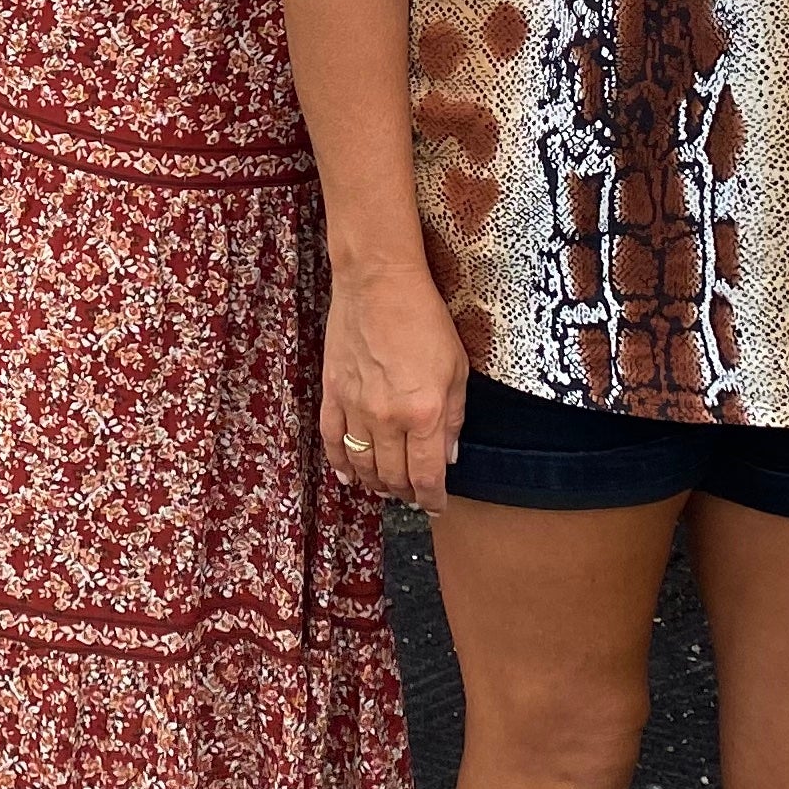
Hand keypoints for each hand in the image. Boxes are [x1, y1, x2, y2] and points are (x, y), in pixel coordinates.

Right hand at [318, 267, 467, 508]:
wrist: (378, 281)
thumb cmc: (424, 318)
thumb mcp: (457, 368)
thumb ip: (455, 418)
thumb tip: (448, 456)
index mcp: (424, 413)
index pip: (427, 476)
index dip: (432, 499)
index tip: (436, 506)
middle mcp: (388, 418)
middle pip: (393, 476)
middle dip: (406, 493)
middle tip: (413, 495)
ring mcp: (356, 407)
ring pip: (362, 465)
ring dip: (375, 483)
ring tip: (386, 488)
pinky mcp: (333, 393)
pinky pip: (332, 440)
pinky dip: (339, 463)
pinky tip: (348, 475)